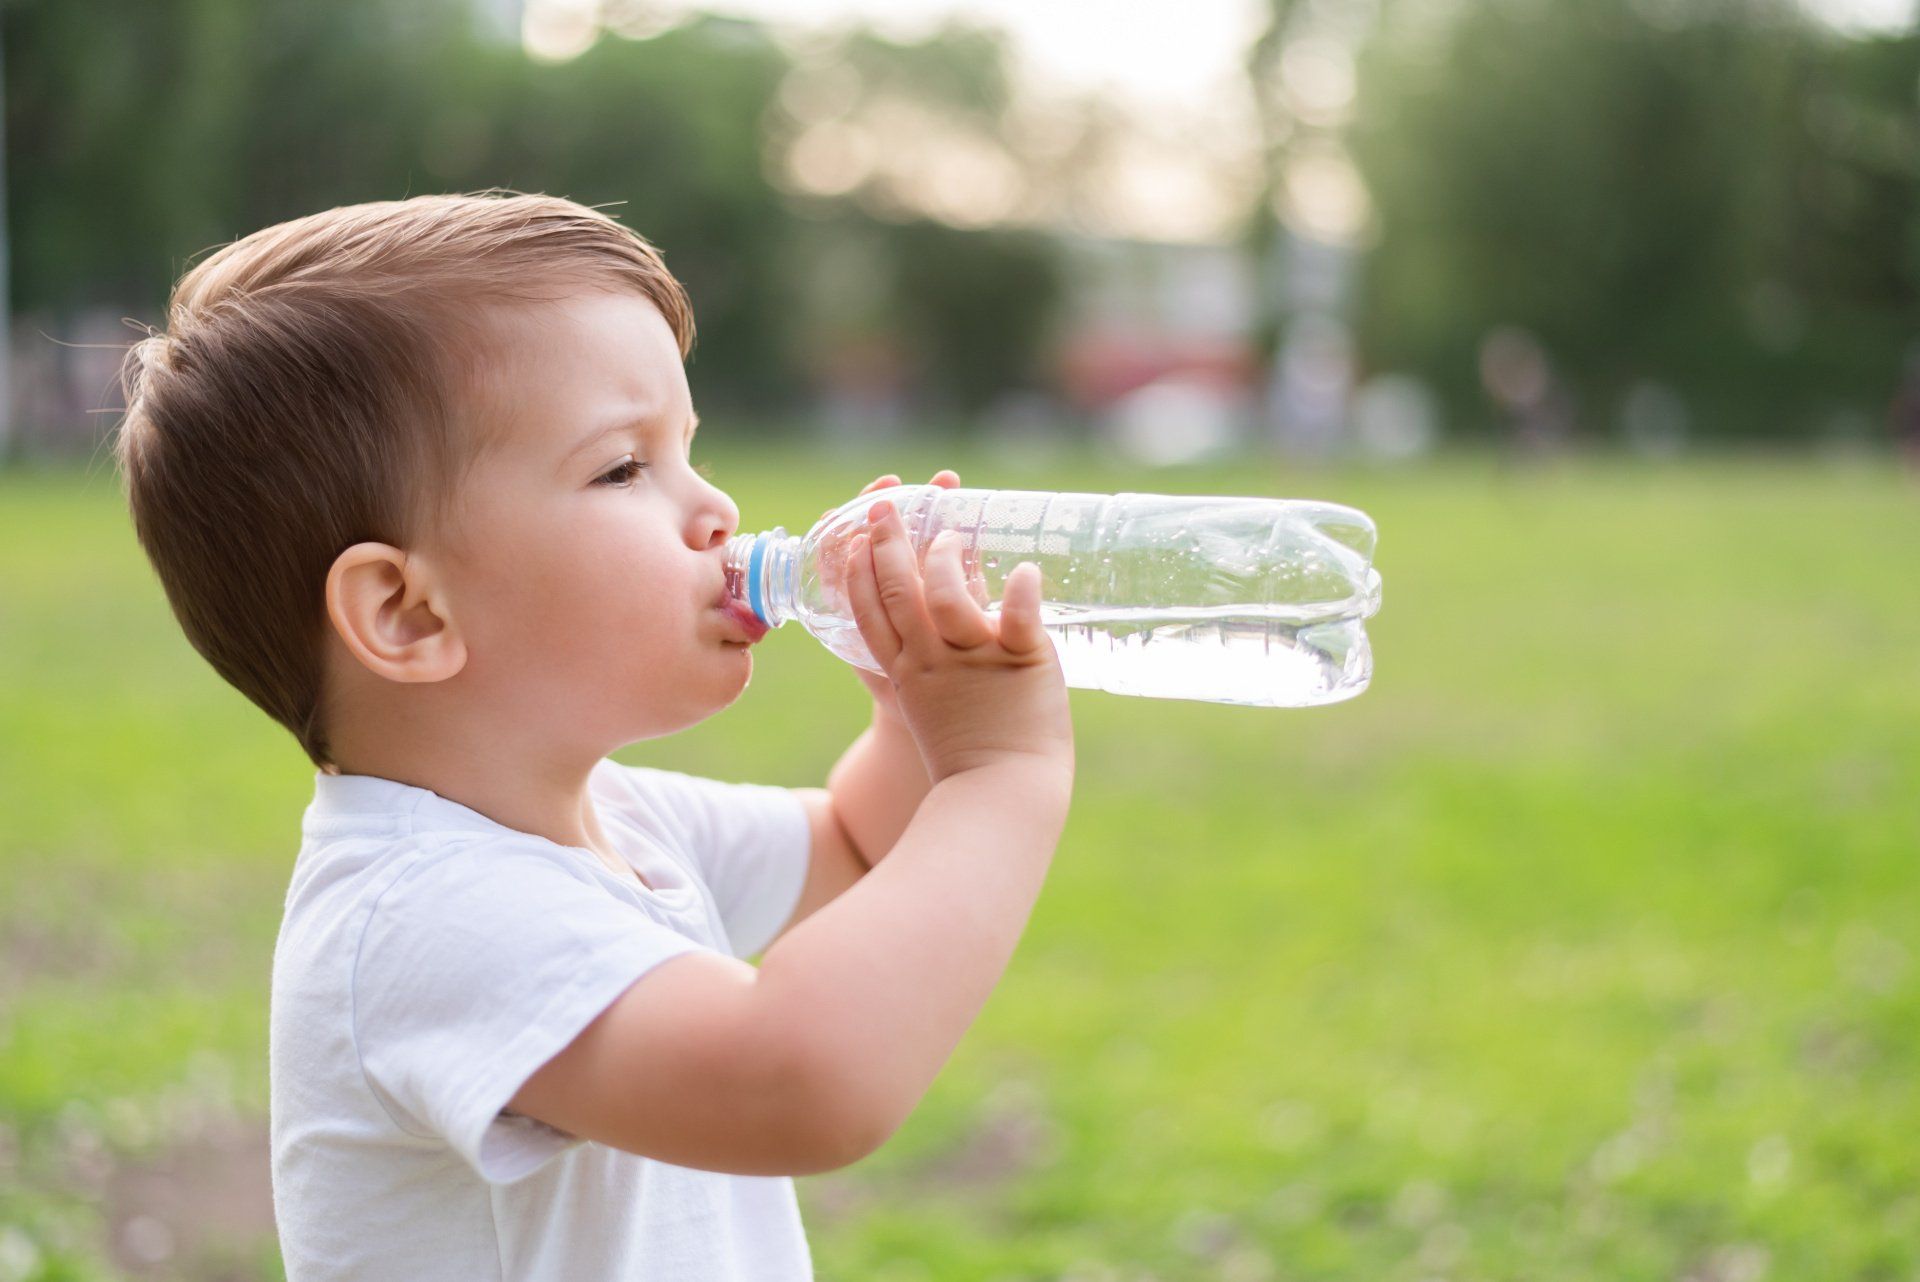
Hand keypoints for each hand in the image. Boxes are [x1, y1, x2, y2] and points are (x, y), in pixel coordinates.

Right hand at [843, 497, 1073, 783]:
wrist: (1002, 797)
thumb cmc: (970, 758)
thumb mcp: (927, 708)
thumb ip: (927, 667)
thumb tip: (942, 619)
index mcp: (904, 673)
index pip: (867, 611)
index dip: (857, 568)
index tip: (854, 531)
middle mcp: (932, 661)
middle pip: (898, 591)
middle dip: (887, 541)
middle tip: (885, 503)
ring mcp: (976, 660)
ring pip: (949, 597)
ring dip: (948, 557)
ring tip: (953, 535)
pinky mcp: (1021, 662)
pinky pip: (1019, 617)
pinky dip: (1022, 591)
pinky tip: (1025, 570)